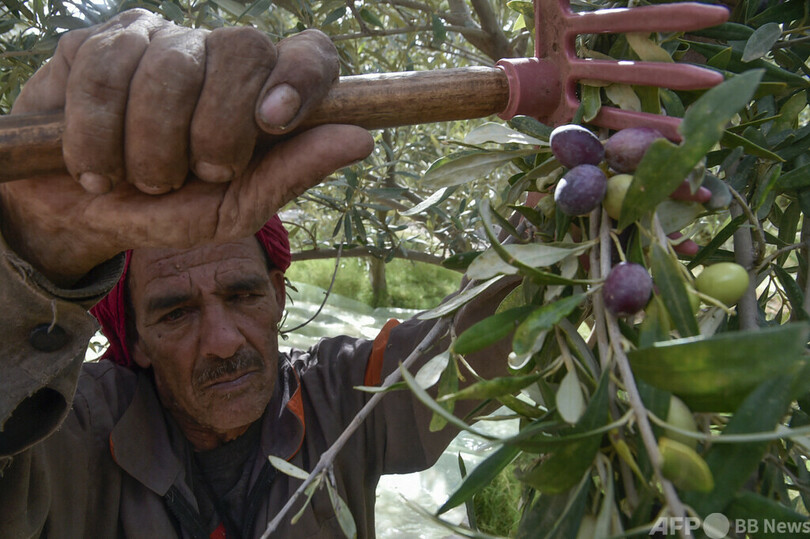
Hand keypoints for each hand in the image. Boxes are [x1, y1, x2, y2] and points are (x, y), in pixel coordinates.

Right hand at [0, 9, 372, 285]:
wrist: (76, 214)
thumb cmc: (164, 210)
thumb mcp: (230, 209)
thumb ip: (290, 174)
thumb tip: (361, 138)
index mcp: (263, 95)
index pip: (309, 53)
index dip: (302, 76)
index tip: (275, 119)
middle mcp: (218, 56)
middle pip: (244, 50)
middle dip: (214, 130)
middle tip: (193, 176)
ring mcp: (161, 40)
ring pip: (170, 68)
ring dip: (149, 148)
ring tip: (138, 180)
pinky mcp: (99, 40)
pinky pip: (105, 70)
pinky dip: (96, 137)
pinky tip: (94, 164)